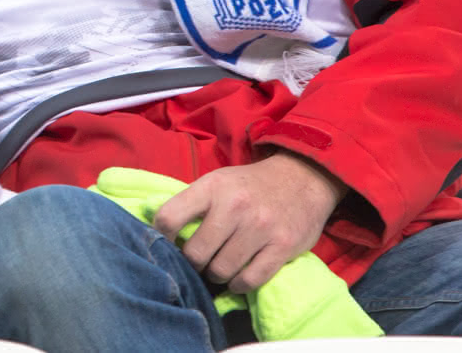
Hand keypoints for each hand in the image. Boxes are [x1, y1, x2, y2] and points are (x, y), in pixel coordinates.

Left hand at [152, 151, 345, 293]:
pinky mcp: (282, 246)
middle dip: (193, 263)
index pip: (169, 217)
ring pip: (220, 270)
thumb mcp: (218, 180)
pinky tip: (237, 277)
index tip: (166, 245)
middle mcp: (235, 205)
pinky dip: (238, 285)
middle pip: (195, 253)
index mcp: (212, 187)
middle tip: (199, 261)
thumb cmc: (251, 185)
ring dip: (216, 275)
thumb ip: (192, 203)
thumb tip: (158, 232)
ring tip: (219, 267)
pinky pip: (249, 280)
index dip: (161, 238)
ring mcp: (260, 227)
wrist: (303, 178)